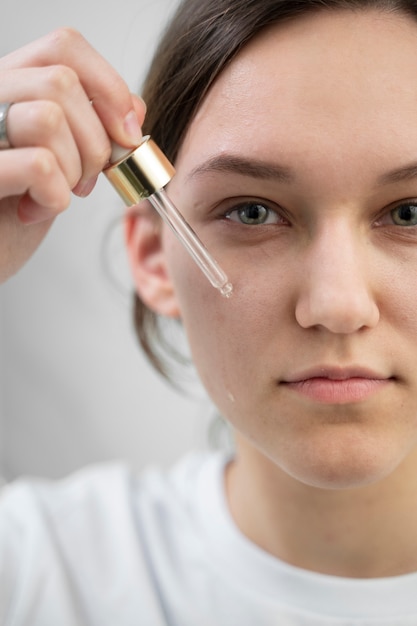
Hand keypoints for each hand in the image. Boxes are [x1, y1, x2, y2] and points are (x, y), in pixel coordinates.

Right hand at [0, 28, 144, 282]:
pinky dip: (54, 198)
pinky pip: (38, 165)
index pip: (64, 46)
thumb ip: (91, 126)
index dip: (108, 85)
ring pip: (48, 117)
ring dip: (72, 170)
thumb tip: (133, 109)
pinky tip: (35, 211)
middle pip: (62, 82)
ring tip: (56, 195)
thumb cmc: (15, 210)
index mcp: (9, 87)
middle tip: (86, 180)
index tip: (127, 132)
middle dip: (94, 143)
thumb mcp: (60, 160)